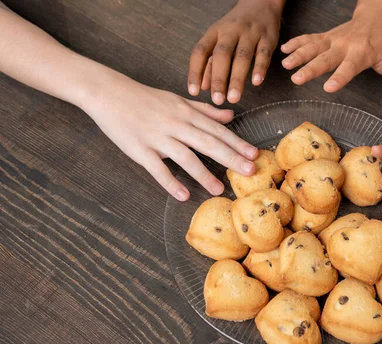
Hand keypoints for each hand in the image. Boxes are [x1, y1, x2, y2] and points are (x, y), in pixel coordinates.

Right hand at [83, 71, 257, 200]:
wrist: (109, 93)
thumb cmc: (146, 98)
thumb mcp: (178, 100)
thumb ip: (205, 110)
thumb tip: (231, 115)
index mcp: (186, 113)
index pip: (217, 130)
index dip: (237, 143)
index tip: (255, 154)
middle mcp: (176, 124)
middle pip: (208, 143)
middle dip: (231, 157)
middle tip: (250, 171)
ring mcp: (157, 137)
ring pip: (185, 157)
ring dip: (204, 174)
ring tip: (220, 189)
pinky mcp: (140, 150)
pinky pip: (157, 168)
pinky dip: (170, 182)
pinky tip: (183, 195)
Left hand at [188, 0, 283, 104]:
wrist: (260, 4)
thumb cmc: (236, 28)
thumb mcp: (219, 40)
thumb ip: (210, 63)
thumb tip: (203, 87)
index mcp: (215, 32)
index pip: (201, 51)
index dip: (196, 72)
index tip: (194, 91)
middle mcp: (231, 31)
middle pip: (222, 55)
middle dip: (218, 79)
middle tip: (217, 100)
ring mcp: (250, 34)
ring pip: (242, 56)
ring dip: (237, 78)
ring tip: (234, 98)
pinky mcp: (268, 38)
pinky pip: (263, 54)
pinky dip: (260, 68)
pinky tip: (256, 82)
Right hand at [280, 1, 381, 103]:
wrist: (378, 15)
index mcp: (362, 53)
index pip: (349, 67)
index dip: (339, 77)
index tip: (328, 88)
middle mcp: (345, 45)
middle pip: (325, 58)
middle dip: (310, 68)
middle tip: (297, 79)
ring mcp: (334, 39)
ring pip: (314, 47)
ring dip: (299, 55)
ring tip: (285, 65)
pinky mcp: (327, 36)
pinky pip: (309, 38)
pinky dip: (296, 42)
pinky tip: (283, 50)